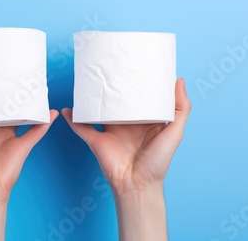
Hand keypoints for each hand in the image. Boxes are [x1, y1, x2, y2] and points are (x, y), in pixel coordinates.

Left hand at [0, 80, 57, 240]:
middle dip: (6, 90)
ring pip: (21, 113)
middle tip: (10, 71)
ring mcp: (9, 135)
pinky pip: (37, 130)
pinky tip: (51, 111)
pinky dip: (45, 121)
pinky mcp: (22, 144)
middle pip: (2, 104)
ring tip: (32, 85)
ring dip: (28, 102)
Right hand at [62, 78, 190, 194]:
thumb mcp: (174, 133)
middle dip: (114, 86)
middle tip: (110, 66)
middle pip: (118, 100)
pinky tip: (66, 110)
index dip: (139, 82)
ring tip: (86, 81)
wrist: (138, 184)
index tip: (136, 64)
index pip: (141, 96)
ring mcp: (110, 131)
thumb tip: (179, 80)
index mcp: (145, 119)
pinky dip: (72, 119)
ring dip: (92, 98)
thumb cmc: (158, 161)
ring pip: (99, 110)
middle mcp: (127, 123)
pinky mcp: (96, 140)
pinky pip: (81, 128)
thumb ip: (181, 108)